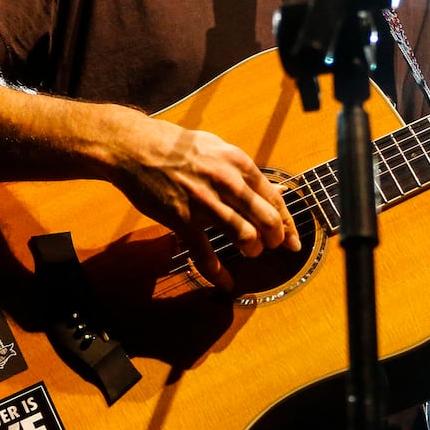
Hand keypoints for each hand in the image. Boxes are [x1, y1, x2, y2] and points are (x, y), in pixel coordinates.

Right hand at [110, 115, 300, 289]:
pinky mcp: (183, 220)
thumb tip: (273, 191)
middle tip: (271, 246)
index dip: (287, 223)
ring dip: (252, 250)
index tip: (293, 240)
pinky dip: (218, 274)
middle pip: (266, 220)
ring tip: (249, 252)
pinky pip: (205, 255)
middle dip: (275, 239)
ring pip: (245, 237)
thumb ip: (244, 171)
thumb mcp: (217, 148)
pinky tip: (225, 283)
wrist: (136, 148)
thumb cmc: (176, 146)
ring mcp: (205, 202)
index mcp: (238, 163)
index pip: (275, 198)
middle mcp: (226, 182)